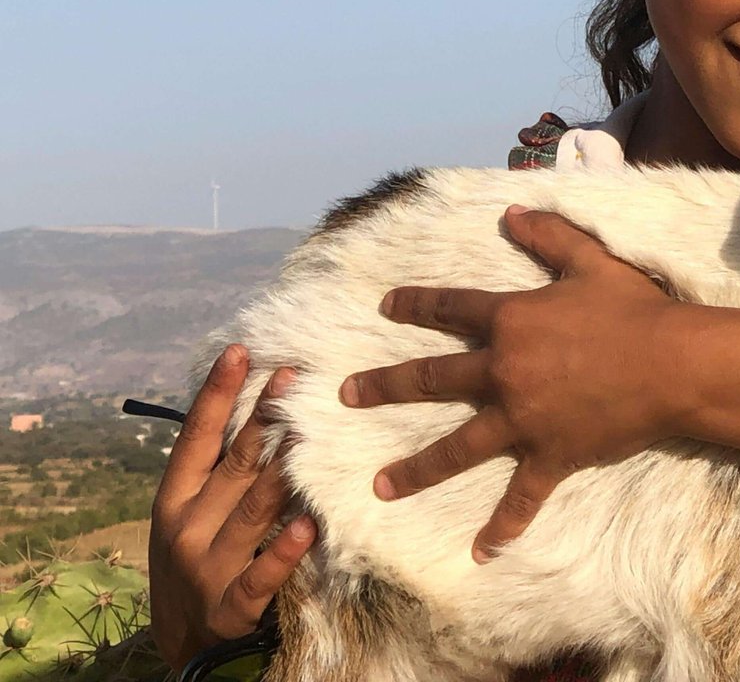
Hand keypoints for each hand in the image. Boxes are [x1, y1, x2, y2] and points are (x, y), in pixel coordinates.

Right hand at [148, 346, 316, 668]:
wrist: (180, 641)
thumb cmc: (195, 556)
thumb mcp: (189, 511)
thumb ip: (216, 467)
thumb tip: (255, 402)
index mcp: (175, 497)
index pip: (196, 437)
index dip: (217, 393)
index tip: (240, 351)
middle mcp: (188, 526)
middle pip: (234, 465)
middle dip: (263, 419)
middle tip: (293, 377)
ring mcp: (208, 567)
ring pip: (254, 510)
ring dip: (282, 471)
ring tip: (307, 434)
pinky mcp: (231, 607)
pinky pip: (263, 574)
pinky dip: (286, 550)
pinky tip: (310, 525)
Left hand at [339, 207, 684, 561]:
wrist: (671, 364)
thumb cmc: (633, 309)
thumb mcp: (590, 261)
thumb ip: (549, 235)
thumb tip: (512, 211)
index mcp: (511, 321)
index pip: (451, 309)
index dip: (416, 304)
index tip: (385, 307)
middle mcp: (503, 372)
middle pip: (433, 379)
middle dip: (385, 386)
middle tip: (347, 395)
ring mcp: (522, 420)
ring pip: (456, 447)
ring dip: (416, 469)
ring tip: (380, 485)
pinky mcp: (549, 456)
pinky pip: (520, 498)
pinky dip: (502, 527)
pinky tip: (481, 553)